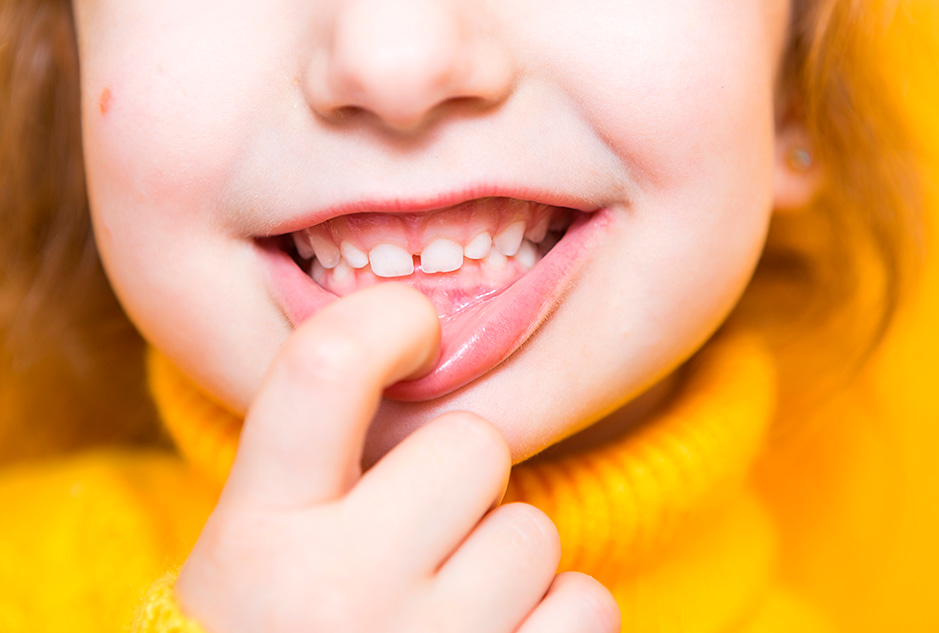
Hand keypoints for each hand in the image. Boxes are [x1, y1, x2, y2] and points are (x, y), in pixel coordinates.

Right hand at [174, 284, 619, 632]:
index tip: (419, 331)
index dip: (387, 321)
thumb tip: (424, 355)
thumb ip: (315, 465)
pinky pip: (585, 605)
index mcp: (258, 535)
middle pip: (471, 444)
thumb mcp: (253, 553)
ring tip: (445, 615)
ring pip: (532, 532)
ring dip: (507, 565)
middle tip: (421, 541)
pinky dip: (557, 620)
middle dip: (463, 481)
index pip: (325, 368)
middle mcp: (335, 590)